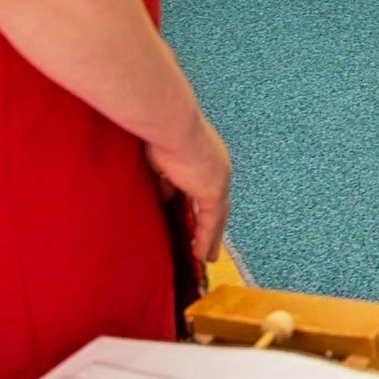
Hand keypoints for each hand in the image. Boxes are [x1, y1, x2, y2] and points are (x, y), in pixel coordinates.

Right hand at [147, 112, 231, 262]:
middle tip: (208, 245)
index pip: (206, 188)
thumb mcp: (161, 160)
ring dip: (211, 237)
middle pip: (217, 205)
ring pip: (218, 216)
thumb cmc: (160, 132)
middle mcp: (218, 168)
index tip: (194, 221)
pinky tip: (202, 256)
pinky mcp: (213, 190)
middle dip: (212, 226)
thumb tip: (167, 196)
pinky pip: (211, 222)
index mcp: (207, 158)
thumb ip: (165, 179)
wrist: (168, 122)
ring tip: (207, 257)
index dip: (202, 207)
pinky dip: (207, 239)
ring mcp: (218, 179)